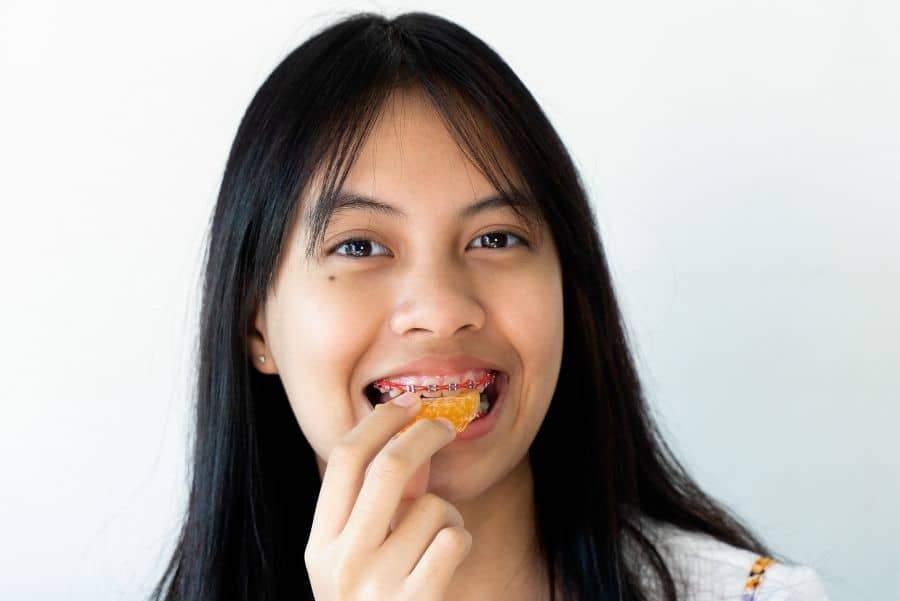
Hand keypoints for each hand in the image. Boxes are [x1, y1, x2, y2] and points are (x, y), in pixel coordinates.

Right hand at [305, 394, 471, 599]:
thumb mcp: (351, 561)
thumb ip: (367, 510)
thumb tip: (407, 442)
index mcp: (318, 545)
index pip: (343, 459)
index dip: (378, 421)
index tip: (403, 404)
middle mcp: (341, 561)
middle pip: (388, 467)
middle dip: (422, 434)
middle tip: (443, 426)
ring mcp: (379, 585)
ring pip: (432, 506)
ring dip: (447, 512)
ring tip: (437, 540)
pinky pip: (455, 539)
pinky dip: (461, 540)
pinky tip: (447, 562)